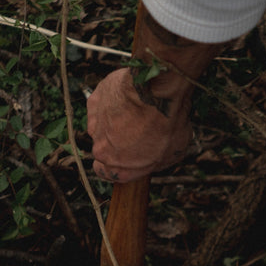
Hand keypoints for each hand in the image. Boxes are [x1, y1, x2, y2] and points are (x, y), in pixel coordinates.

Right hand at [87, 7, 222, 183]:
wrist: (158, 92)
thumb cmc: (168, 124)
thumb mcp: (172, 154)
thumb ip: (154, 161)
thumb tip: (152, 157)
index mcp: (118, 167)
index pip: (106, 173)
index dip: (117, 164)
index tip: (126, 155)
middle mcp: (101, 149)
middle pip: (104, 149)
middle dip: (117, 142)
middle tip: (137, 129)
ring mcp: (95, 125)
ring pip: (101, 127)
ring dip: (113, 121)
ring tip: (135, 111)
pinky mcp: (93, 102)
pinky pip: (101, 107)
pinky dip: (111, 103)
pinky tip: (129, 98)